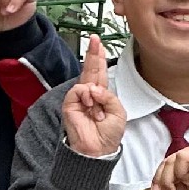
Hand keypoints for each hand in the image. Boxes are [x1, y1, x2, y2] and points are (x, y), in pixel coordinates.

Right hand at [64, 34, 126, 157]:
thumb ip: (109, 96)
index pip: (100, 73)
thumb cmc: (109, 134)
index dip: (99, 58)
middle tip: (94, 39)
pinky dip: (86, 94)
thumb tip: (93, 88)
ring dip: (95, 90)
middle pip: (91, 70)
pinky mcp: (70, 104)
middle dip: (93, 54)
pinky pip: (78, 90)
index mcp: (102, 96)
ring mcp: (79, 99)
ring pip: (86, 80)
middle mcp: (90, 95)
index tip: (100, 43)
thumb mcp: (118, 112)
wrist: (98, 149)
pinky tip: (89, 103)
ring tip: (97, 108)